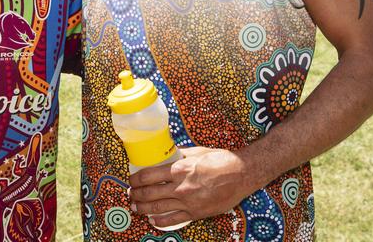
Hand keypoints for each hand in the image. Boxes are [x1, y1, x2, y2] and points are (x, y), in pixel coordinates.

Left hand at [128, 146, 255, 228]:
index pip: (148, 176)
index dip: (135, 179)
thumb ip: (179, 155)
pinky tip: (153, 220)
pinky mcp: (196, 213)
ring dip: (143, 208)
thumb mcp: (197, 152)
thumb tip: (167, 154)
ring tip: (135, 207)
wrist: (241, 174)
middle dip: (136, 194)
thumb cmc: (221, 160)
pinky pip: (174, 220)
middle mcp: (181, 187)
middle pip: (149, 193)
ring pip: (158, 207)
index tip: (131, 180)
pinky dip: (160, 221)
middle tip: (130, 194)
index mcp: (179, 169)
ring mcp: (188, 202)